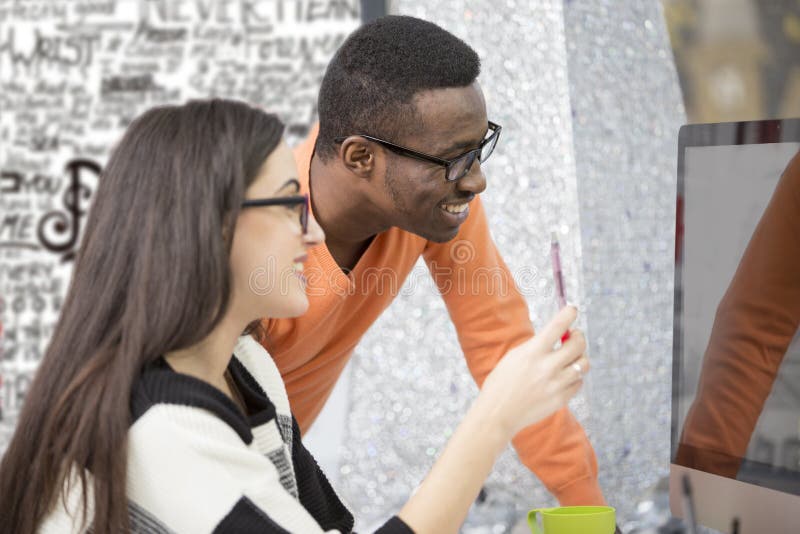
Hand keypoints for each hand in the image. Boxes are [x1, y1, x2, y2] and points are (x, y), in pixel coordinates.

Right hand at [477, 306, 587, 438]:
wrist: (497, 414)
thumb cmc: (502, 382)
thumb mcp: (515, 357)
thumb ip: (537, 347)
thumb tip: (561, 336)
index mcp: (532, 352)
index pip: (558, 326)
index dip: (569, 313)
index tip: (573, 309)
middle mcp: (546, 367)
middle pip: (578, 344)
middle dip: (579, 337)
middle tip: (574, 336)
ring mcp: (555, 385)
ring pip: (583, 364)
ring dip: (578, 358)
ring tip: (569, 359)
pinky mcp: (560, 399)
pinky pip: (578, 383)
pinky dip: (574, 378)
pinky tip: (563, 378)